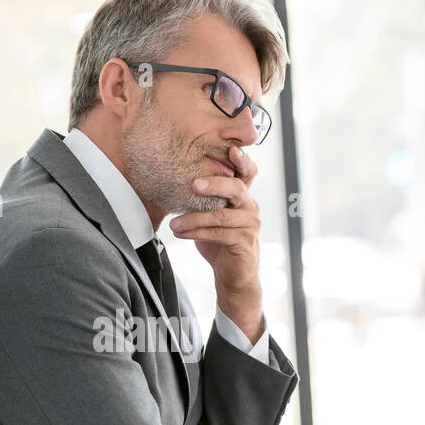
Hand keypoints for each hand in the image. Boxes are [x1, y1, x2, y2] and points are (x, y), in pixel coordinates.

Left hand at [169, 144, 263, 341]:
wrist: (233, 275)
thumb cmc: (220, 241)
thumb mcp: (212, 215)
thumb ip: (203, 200)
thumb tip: (173, 180)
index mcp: (244, 196)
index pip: (248, 172)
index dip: (242, 160)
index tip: (232, 149)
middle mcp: (250, 207)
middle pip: (236, 189)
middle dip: (214, 183)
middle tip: (194, 184)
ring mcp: (249, 226)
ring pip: (222, 215)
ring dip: (194, 218)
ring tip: (174, 222)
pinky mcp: (244, 243)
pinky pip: (218, 234)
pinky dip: (196, 233)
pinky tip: (180, 233)